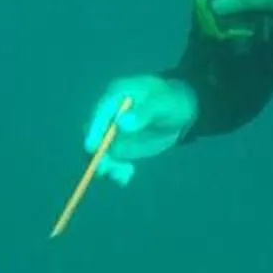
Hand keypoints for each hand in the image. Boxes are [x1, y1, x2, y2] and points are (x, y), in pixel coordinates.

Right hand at [82, 74, 196, 185]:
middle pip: (95, 134)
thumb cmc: (172, 101)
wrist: (180, 113)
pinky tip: (127, 177)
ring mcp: (113, 132)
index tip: (92, 148)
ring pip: (102, 152)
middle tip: (104, 169)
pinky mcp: (120, 147)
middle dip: (97, 153)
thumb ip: (145, 112)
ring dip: (107, 166)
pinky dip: (117, 171)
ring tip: (121, 176)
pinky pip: (113, 161)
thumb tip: (122, 123)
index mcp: (116, 95)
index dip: (93, 131)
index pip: (100, 113)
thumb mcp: (163, 104)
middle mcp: (109, 114)